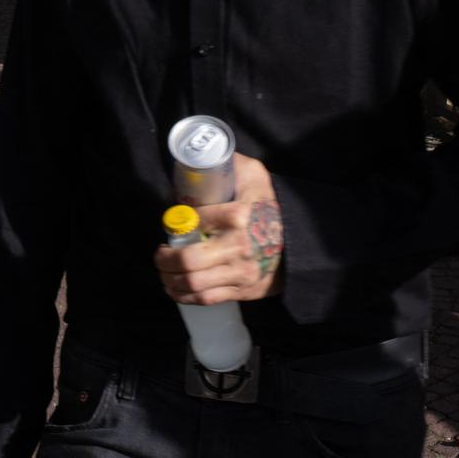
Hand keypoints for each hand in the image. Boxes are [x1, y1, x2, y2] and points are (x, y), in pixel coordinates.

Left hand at [154, 153, 283, 304]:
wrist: (299, 241)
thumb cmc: (268, 206)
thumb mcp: (253, 174)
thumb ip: (228, 163)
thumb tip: (199, 160)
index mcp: (238, 216)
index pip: (194, 221)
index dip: (176, 222)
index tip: (171, 222)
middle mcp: (238, 246)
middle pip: (188, 260)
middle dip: (164, 259)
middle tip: (159, 253)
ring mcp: (241, 272)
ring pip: (193, 284)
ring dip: (169, 280)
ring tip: (163, 271)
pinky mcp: (243, 290)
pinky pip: (206, 298)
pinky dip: (184, 296)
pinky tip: (174, 288)